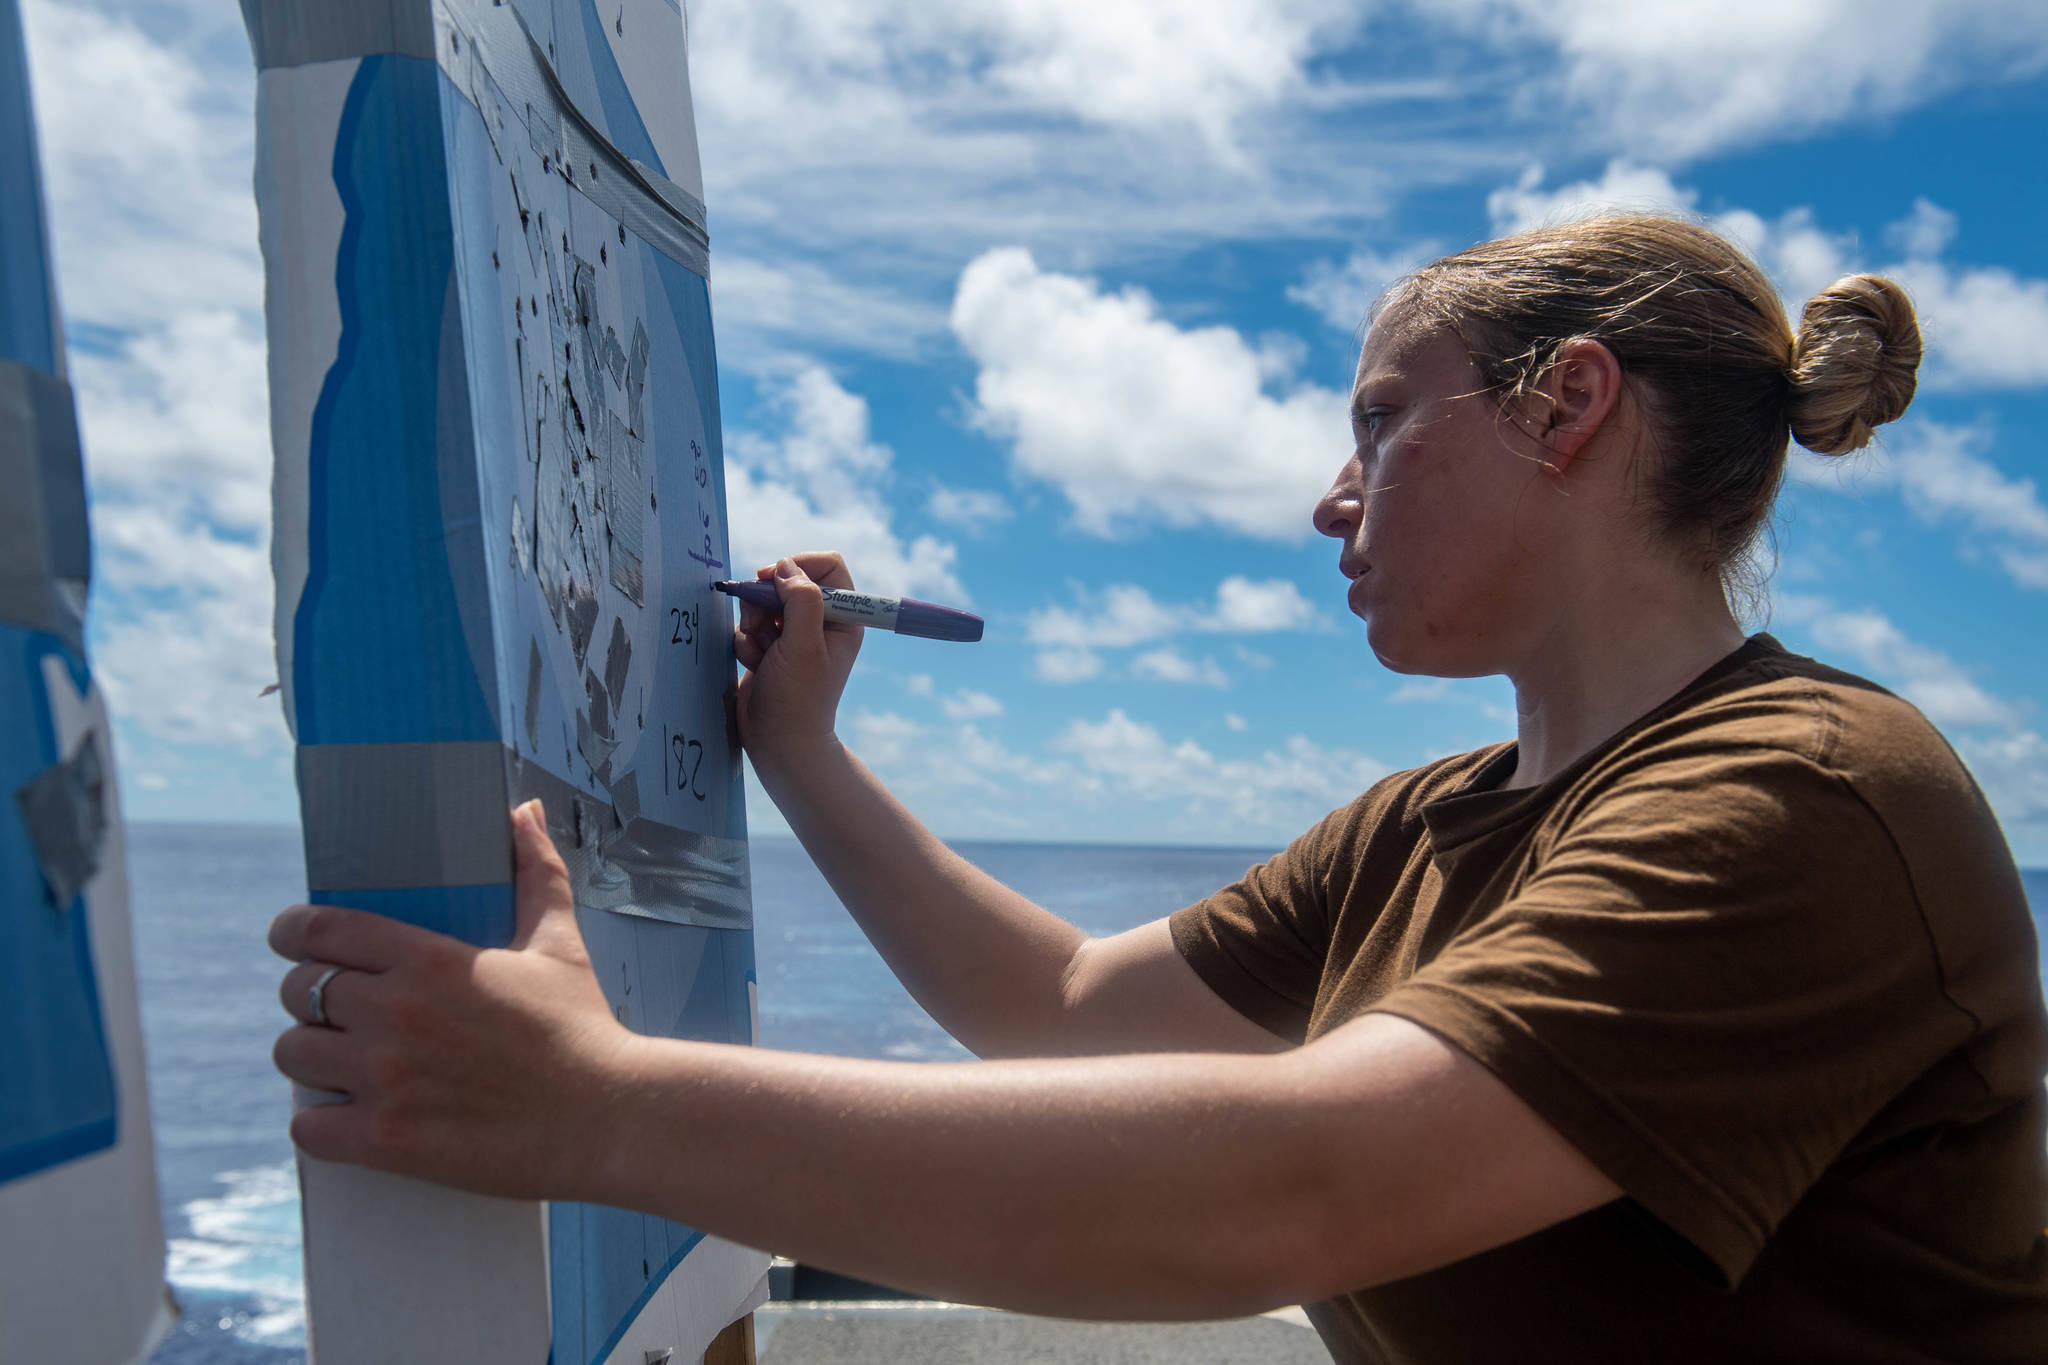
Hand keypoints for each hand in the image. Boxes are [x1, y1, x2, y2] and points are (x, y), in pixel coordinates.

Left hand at [269, 801, 640, 1199]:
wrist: (609, 1117)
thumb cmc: (583, 1028)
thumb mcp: (560, 943)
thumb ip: (534, 873)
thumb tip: (523, 812)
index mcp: (430, 960)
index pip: (321, 930)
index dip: (293, 931)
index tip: (293, 938)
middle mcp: (397, 1013)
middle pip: (297, 991)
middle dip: (309, 996)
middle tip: (338, 1009)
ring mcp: (387, 1079)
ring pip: (292, 1055)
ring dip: (311, 1057)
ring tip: (341, 1061)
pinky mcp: (386, 1141)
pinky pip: (306, 1126)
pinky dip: (319, 1122)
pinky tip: (347, 1115)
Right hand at [732, 552, 863, 775]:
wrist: (777, 740)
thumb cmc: (798, 698)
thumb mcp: (805, 647)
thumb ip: (801, 601)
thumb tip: (786, 567)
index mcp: (843, 618)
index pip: (828, 566)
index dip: (800, 565)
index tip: (774, 579)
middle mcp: (821, 621)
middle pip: (788, 579)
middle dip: (767, 600)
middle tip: (762, 626)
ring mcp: (793, 632)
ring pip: (763, 601)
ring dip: (754, 625)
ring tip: (763, 655)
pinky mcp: (769, 644)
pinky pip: (749, 623)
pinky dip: (746, 642)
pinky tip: (756, 665)